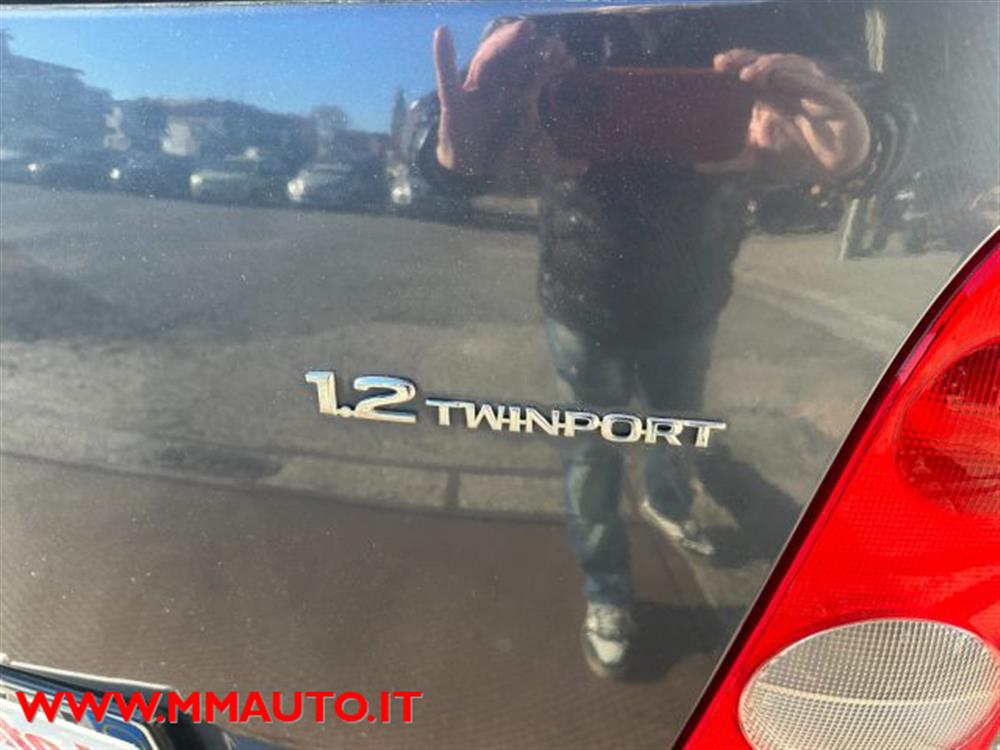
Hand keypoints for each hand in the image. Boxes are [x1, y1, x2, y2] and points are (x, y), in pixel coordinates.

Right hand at [433, 22, 573, 174]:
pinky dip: (442, 57)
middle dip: (535, 49)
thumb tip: (587, 165)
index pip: (538, 72)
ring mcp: (475, 92)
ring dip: (503, 43)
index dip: (554, 64)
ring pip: (489, 61)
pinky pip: (446, 78)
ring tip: (524, 30)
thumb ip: (563, 163)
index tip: (570, 60)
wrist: (470, 165)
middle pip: (516, 59)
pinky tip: (442, 33)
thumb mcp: (537, 158)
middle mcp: (498, 87)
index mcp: (518, 95)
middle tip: (554, 44)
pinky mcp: (453, 103)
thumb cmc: (504, 152)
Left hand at [697, 50, 870, 181]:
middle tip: (725, 63)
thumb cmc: (798, 154)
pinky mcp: (830, 96)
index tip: (716, 64)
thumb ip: (730, 160)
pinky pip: (815, 82)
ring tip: (748, 75)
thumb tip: (698, 165)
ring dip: (769, 66)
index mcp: (770, 96)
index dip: (736, 63)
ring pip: (790, 65)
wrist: (834, 167)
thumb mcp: (757, 159)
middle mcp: (789, 87)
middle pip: (766, 64)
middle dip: (746, 59)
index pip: (751, 72)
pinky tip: (782, 79)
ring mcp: (810, 88)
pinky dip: (798, 78)